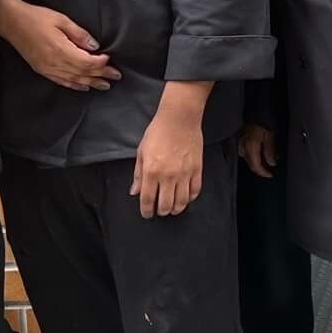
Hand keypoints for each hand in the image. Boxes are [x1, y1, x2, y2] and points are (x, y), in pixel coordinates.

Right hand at [1, 0, 119, 92]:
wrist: (12, 22)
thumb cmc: (36, 17)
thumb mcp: (61, 20)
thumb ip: (79, 34)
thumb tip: (94, 46)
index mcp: (60, 50)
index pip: (86, 62)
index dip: (100, 63)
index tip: (110, 60)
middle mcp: (54, 63)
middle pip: (82, 73)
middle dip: (100, 75)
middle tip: (115, 76)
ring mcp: (47, 68)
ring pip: (73, 80)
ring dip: (90, 83)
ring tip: (104, 85)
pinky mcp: (41, 69)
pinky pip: (61, 81)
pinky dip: (74, 85)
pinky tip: (83, 87)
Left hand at [133, 102, 202, 217]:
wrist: (179, 118)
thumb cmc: (158, 132)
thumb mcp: (142, 152)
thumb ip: (138, 174)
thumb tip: (135, 192)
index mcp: (151, 171)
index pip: (148, 200)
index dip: (146, 211)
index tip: (147, 213)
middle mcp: (168, 176)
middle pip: (166, 205)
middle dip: (161, 211)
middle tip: (159, 210)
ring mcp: (184, 173)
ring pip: (181, 202)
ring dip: (176, 208)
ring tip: (173, 207)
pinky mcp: (197, 169)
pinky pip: (195, 191)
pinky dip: (190, 198)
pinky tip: (185, 197)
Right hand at [239, 121, 277, 178]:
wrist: (253, 112)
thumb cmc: (261, 121)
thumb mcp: (270, 136)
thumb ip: (270, 151)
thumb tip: (272, 164)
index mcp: (250, 147)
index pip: (255, 166)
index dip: (263, 173)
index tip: (270, 175)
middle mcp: (242, 148)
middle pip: (251, 164)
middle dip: (261, 169)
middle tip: (269, 170)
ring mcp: (238, 145)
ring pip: (248, 159)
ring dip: (256, 162)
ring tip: (266, 161)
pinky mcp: (237, 142)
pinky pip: (245, 153)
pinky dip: (252, 156)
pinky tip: (258, 154)